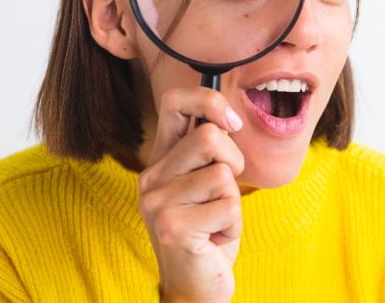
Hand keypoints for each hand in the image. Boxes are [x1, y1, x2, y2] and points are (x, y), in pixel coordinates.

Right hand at [138, 87, 245, 302]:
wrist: (197, 287)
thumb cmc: (209, 233)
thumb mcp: (208, 184)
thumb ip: (210, 152)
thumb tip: (229, 118)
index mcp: (160, 161)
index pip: (175, 102)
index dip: (209, 100)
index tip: (232, 123)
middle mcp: (151, 177)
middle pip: (209, 136)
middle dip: (233, 162)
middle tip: (224, 194)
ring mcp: (157, 202)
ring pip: (222, 172)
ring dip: (233, 201)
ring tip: (217, 221)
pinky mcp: (173, 226)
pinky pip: (228, 205)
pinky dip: (234, 224)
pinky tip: (216, 239)